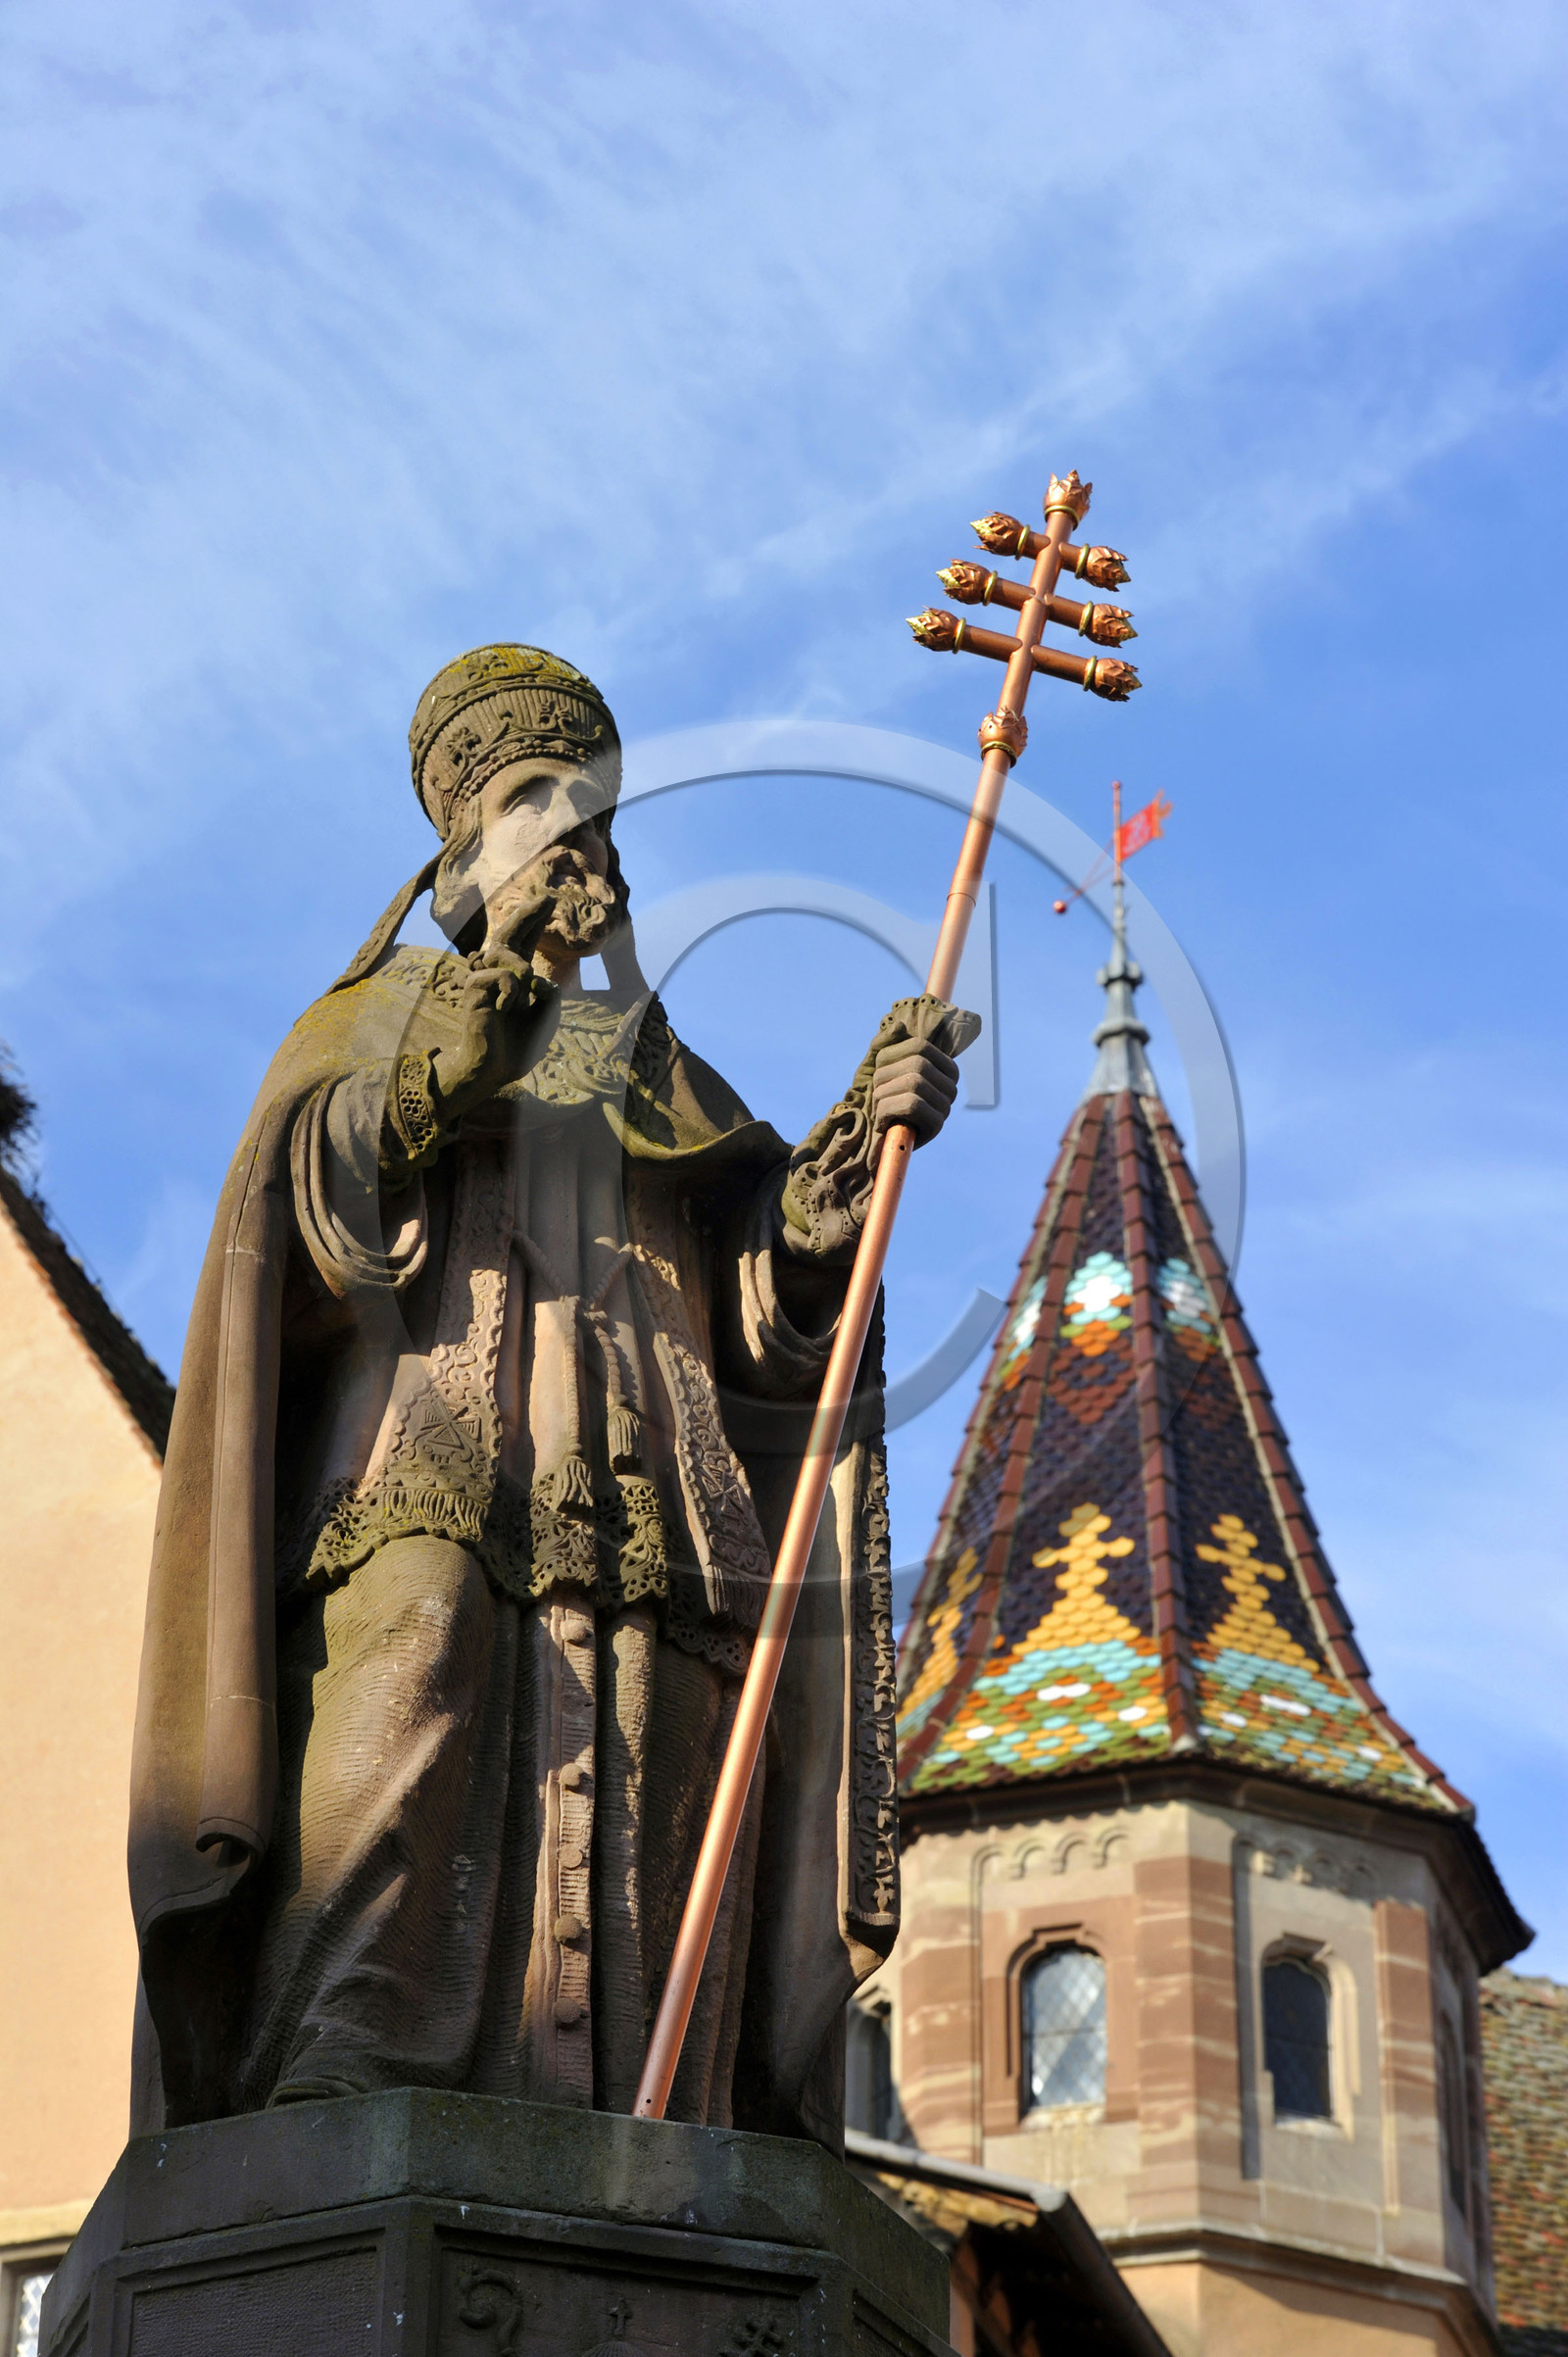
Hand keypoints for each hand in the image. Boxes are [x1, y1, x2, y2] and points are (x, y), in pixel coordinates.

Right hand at [431, 947, 558, 1117]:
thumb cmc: (520, 1048)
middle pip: (519, 960)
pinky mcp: (474, 992)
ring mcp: (484, 987)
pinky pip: (499, 975)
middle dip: (531, 980)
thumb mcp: (547, 1019)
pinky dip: (510, 990)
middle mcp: (496, 985)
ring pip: (510, 965)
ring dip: (520, 987)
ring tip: (513, 1007)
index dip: (543, 984)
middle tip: (525, 1003)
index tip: (537, 1003)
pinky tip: (503, 1009)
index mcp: (512, 990)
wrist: (497, 1070)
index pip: (531, 967)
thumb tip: (535, 979)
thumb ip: (552, 994)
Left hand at [869, 1030, 959, 1159]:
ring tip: (878, 1108)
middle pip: (917, 1064)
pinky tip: (882, 1121)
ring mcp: (946, 1106)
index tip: (880, 1072)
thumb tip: (899, 1026)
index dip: (892, 1055)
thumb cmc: (882, 1098)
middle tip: (876, 1094)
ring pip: (914, 1083)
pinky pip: (911, 1105)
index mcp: (943, 1066)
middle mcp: (951, 1085)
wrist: (876, 1141)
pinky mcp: (937, 1125)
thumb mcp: (880, 1066)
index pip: (919, 1046)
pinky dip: (887, 1110)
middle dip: (886, 1077)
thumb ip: (886, 1043)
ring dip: (884, 1095)